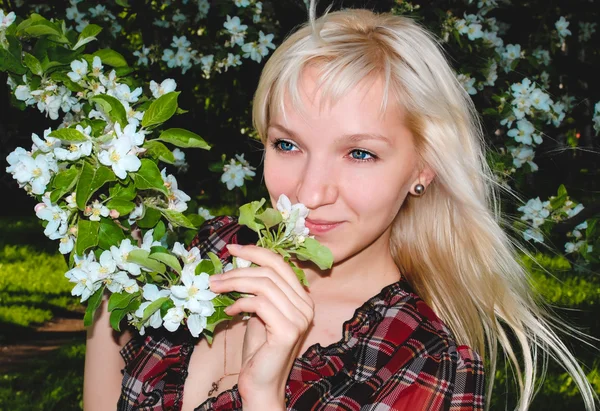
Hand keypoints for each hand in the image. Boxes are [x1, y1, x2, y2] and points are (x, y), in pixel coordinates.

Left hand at [208, 243, 314, 408]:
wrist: (260, 384)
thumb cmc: (258, 350)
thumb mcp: (258, 312)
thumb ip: (256, 290)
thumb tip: (237, 264)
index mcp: (302, 298)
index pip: (280, 263)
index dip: (255, 252)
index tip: (232, 249)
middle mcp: (306, 305)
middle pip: (270, 271)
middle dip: (239, 269)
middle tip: (215, 276)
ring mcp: (300, 318)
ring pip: (264, 285)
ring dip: (234, 284)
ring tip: (215, 289)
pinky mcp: (288, 330)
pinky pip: (260, 304)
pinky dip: (240, 303)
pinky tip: (229, 312)